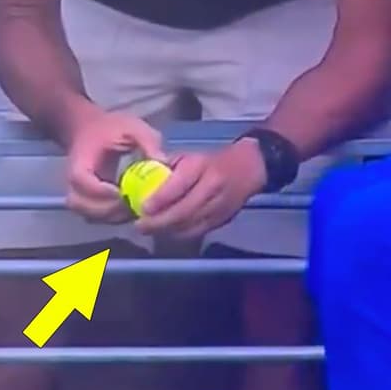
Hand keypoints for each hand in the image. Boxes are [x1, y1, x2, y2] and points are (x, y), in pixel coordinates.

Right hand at [65, 111, 165, 223]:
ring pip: (88, 216)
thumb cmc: (111, 128)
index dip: (99, 191)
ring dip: (111, 217)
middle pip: (80, 205)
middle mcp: (74, 181)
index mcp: (80, 161)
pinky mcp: (88, 202)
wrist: (90, 129)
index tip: (122, 192)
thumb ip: (147, 141)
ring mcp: (79, 194)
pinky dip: (112, 218)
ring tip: (135, 209)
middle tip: (133, 205)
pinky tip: (131, 209)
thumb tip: (162, 161)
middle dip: (108, 210)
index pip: (81, 180)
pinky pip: (96, 217)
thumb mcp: (133, 127)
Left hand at [136, 139, 266, 239]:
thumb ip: (169, 168)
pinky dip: (180, 234)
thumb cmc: (214, 160)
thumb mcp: (190, 155)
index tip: (143, 207)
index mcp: (202, 166)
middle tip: (140, 226)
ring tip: (149, 231)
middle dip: (159, 221)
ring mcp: (219, 207)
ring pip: (190, 225)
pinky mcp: (222, 220)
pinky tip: (167, 233)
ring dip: (167, 231)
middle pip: (183, 211)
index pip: (179, 185)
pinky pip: (198, 231)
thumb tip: (146, 180)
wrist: (250, 168)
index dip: (160, 199)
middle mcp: (211, 188)